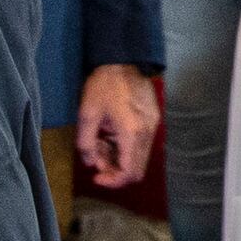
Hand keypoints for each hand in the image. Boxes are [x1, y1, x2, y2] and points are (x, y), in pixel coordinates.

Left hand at [76, 65, 161, 186]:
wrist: (124, 59)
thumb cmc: (104, 85)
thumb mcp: (87, 114)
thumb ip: (86, 143)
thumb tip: (90, 162)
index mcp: (132, 133)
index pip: (128, 173)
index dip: (112, 181)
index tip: (96, 177)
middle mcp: (147, 133)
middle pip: (136, 169)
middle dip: (114, 170)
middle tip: (97, 157)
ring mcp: (153, 126)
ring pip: (139, 158)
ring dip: (119, 158)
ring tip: (101, 142)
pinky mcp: (153, 120)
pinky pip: (142, 144)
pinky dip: (126, 147)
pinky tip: (111, 134)